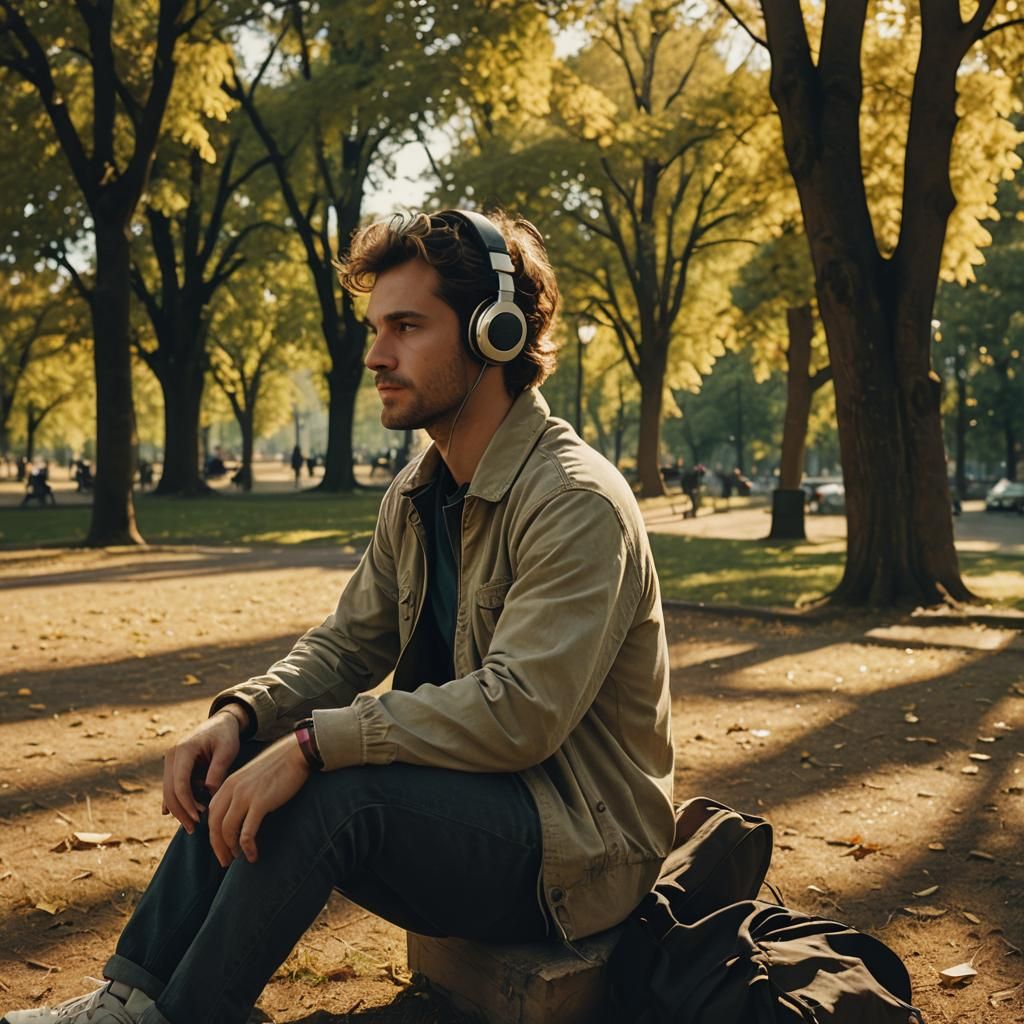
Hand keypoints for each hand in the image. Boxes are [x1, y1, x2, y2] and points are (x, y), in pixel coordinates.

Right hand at [162, 706, 245, 832]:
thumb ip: (217, 770)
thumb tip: (209, 792)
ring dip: (180, 808)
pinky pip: (173, 787)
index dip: (187, 803)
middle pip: (169, 790)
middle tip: (194, 828)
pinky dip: (179, 801)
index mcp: (183, 749)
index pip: (179, 783)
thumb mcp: (227, 750)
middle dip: (181, 811)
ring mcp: (171, 761)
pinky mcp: (175, 767)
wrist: (222, 722)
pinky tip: (183, 816)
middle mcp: (172, 755)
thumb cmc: (226, 735)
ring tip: (196, 821)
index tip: (199, 817)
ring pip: (169, 791)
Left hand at [207, 734, 310, 866]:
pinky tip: (253, 855)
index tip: (221, 846)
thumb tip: (241, 813)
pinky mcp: (260, 803)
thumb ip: (242, 791)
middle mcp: (232, 790)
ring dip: (230, 849)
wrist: (296, 753)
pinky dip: (247, 847)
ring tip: (238, 859)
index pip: (212, 814)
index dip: (214, 833)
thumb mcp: (253, 776)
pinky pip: (247, 832)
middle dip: (218, 846)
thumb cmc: (279, 765)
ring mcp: (245, 796)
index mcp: (229, 783)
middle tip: (224, 861)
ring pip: (227, 831)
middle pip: (215, 825)